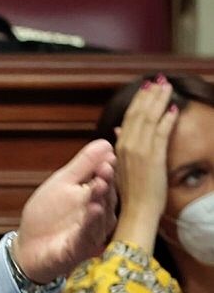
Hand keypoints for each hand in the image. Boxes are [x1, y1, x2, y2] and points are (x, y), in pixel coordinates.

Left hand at [14, 139, 117, 283]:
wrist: (27, 247)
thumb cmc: (47, 215)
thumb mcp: (62, 184)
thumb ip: (82, 166)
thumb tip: (106, 144)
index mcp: (96, 198)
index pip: (106, 181)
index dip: (107, 170)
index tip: (108, 157)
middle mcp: (99, 217)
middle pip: (106, 199)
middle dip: (106, 184)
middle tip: (105, 169)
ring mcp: (90, 234)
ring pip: (100, 218)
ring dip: (101, 202)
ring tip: (99, 187)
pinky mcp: (78, 250)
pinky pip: (86, 237)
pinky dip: (90, 224)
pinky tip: (93, 211)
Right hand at [113, 76, 178, 250]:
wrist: (136, 212)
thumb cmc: (131, 193)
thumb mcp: (121, 168)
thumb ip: (120, 147)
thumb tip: (117, 131)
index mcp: (118, 148)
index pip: (128, 119)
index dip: (137, 102)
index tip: (146, 89)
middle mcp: (127, 146)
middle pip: (138, 114)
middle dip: (149, 96)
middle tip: (158, 80)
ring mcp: (139, 151)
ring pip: (149, 119)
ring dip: (159, 101)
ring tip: (167, 88)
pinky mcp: (153, 157)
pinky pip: (161, 133)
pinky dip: (167, 120)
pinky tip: (174, 109)